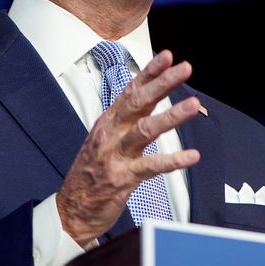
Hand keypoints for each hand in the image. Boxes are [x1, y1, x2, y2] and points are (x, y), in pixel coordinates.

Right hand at [56, 50, 200, 245]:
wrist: (71, 208)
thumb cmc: (91, 172)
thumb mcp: (104, 139)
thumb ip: (125, 121)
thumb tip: (148, 101)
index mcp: (109, 121)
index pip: (132, 90)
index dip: (150, 72)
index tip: (167, 57)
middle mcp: (111, 133)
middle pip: (139, 102)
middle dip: (163, 84)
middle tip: (184, 69)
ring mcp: (116, 154)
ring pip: (146, 129)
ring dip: (171, 116)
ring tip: (193, 105)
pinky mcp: (122, 178)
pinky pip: (151, 167)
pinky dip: (173, 160)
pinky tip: (191, 156)